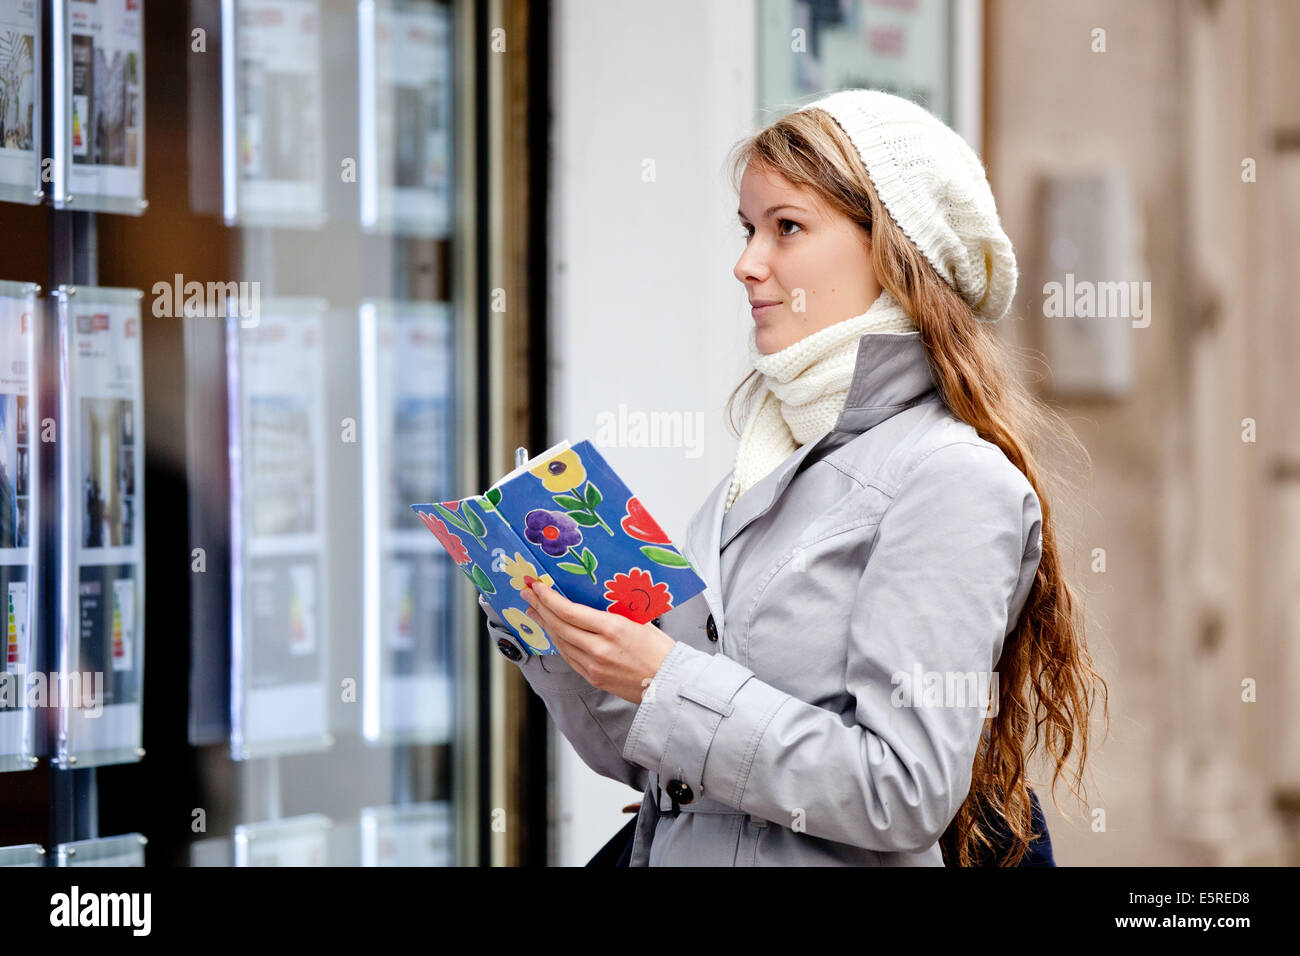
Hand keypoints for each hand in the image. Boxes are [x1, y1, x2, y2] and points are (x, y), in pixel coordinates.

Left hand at [521, 578, 675, 704]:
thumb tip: (591, 597)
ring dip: (545, 624)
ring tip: (535, 610)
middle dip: (540, 607)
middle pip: (559, 626)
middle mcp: (599, 648)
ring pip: (560, 642)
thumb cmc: (660, 649)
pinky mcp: (593, 678)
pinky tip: (553, 632)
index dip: (549, 598)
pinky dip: (558, 641)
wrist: (670, 683)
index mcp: (613, 629)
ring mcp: (594, 666)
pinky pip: (569, 657)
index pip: (570, 611)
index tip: (538, 586)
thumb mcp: (639, 620)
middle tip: (528, 594)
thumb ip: (614, 610)